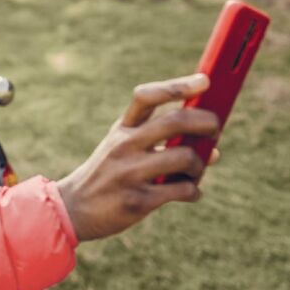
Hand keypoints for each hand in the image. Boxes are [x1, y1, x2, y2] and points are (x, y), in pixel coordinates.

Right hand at [55, 73, 221, 241]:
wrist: (73, 209)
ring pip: (185, 157)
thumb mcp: (122, 148)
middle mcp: (124, 145)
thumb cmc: (107, 175)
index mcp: (122, 128)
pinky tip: (189, 193)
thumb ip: (162, 144)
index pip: (147, 96)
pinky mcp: (138, 201)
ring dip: (200, 164)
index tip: (204, 81)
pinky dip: (194, 191)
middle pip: (175, 121)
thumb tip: (213, 150)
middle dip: (206, 122)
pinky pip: (182, 190)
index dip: (178, 86)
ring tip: (195, 172)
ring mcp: (130, 173)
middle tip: (215, 129)